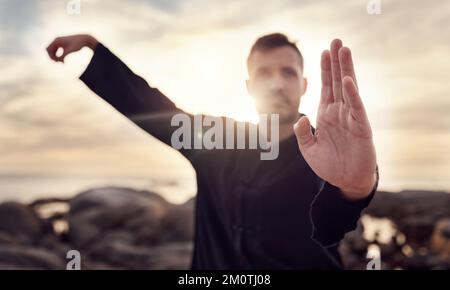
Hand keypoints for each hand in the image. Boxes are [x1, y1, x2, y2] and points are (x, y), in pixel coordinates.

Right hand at [46, 34, 97, 62]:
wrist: (84, 39)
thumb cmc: (78, 44)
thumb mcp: (70, 51)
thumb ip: (63, 55)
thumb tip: (58, 61)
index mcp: (57, 40)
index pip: (48, 49)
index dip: (51, 56)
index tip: (58, 62)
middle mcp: (56, 40)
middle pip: (49, 50)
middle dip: (53, 57)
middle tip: (60, 62)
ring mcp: (59, 41)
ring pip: (52, 50)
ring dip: (55, 57)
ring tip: (62, 62)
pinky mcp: (62, 43)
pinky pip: (56, 50)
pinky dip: (58, 55)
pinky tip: (63, 59)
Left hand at [293, 39, 376, 199]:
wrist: (345, 182)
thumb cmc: (329, 166)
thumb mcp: (308, 149)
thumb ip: (302, 133)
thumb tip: (300, 117)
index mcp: (326, 115)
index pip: (326, 87)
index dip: (325, 69)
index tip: (324, 51)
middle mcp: (339, 112)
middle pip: (337, 81)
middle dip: (336, 61)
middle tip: (336, 40)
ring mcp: (351, 118)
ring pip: (348, 89)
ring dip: (346, 69)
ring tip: (345, 49)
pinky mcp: (361, 128)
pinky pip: (356, 108)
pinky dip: (352, 94)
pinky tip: (348, 80)